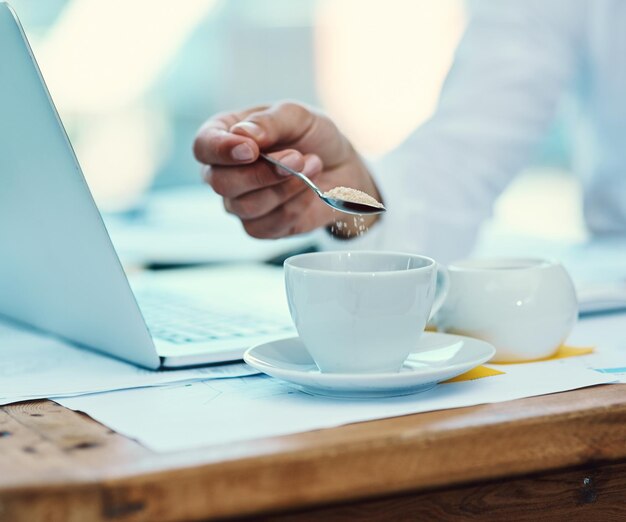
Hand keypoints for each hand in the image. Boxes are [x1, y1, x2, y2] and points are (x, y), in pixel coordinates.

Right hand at [193, 102, 380, 238]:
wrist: (342, 166)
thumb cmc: (312, 136)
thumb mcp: (296, 116)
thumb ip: (269, 122)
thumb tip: (243, 134)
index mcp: (224, 136)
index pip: (204, 146)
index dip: (222, 150)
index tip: (251, 149)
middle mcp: (224, 172)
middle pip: (221, 183)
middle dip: (263, 173)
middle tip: (297, 157)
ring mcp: (239, 203)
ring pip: (247, 206)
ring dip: (286, 187)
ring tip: (313, 166)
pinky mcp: (260, 227)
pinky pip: (269, 224)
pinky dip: (295, 206)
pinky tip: (310, 189)